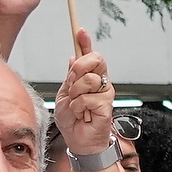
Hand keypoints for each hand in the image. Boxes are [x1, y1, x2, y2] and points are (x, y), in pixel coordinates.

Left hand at [55, 29, 113, 156]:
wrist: (78, 140)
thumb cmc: (72, 120)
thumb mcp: (64, 94)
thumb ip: (70, 77)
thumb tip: (73, 58)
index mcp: (88, 78)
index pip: (90, 56)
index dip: (85, 42)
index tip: (81, 31)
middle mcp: (100, 83)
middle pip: (95, 60)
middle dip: (78, 69)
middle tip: (72, 84)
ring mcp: (105, 94)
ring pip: (89, 79)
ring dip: (75, 93)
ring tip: (76, 106)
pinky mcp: (107, 106)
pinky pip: (89, 98)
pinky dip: (79, 107)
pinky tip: (82, 115)